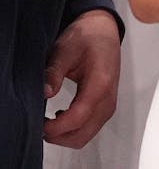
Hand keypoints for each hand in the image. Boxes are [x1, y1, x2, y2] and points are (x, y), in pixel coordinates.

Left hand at [43, 10, 119, 147]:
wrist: (103, 31)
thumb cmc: (86, 38)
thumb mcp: (65, 50)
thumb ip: (54, 71)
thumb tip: (45, 92)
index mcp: (101, 83)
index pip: (78, 117)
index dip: (56, 127)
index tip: (39, 124)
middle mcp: (108, 97)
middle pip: (84, 133)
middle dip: (59, 136)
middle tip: (40, 125)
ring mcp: (109, 103)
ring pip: (87, 134)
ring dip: (65, 134)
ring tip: (48, 121)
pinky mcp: (106, 105)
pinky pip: (90, 127)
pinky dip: (74, 130)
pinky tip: (60, 116)